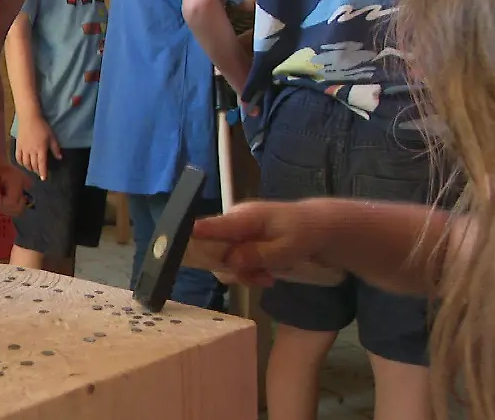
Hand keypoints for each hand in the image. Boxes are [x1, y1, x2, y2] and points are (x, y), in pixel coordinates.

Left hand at [0, 161, 30, 216]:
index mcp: (17, 181)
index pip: (12, 203)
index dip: (1, 204)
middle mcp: (26, 186)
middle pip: (18, 209)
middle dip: (4, 207)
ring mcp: (26, 190)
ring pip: (17, 210)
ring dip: (5, 207)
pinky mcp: (25, 192)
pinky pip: (17, 206)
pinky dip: (8, 205)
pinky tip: (3, 196)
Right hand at [14, 115, 60, 180]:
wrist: (29, 118)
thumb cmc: (42, 127)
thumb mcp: (52, 137)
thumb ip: (55, 148)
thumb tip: (59, 158)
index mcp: (41, 149)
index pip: (42, 164)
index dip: (42, 172)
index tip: (43, 178)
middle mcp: (31, 151)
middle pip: (34, 164)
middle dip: (36, 170)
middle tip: (39, 173)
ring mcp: (24, 149)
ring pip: (25, 163)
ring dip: (29, 168)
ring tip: (32, 169)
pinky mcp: (18, 146)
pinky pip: (18, 157)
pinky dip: (21, 163)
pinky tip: (23, 164)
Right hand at [191, 200, 330, 286]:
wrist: (321, 227)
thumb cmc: (305, 232)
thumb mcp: (286, 247)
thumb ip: (257, 254)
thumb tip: (228, 261)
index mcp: (241, 217)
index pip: (206, 226)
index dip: (187, 238)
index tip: (173, 250)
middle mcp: (232, 223)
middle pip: (211, 250)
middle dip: (232, 269)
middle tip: (261, 277)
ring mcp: (236, 233)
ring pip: (223, 260)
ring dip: (243, 273)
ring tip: (268, 277)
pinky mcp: (242, 242)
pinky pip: (234, 262)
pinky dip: (248, 272)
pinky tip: (267, 275)